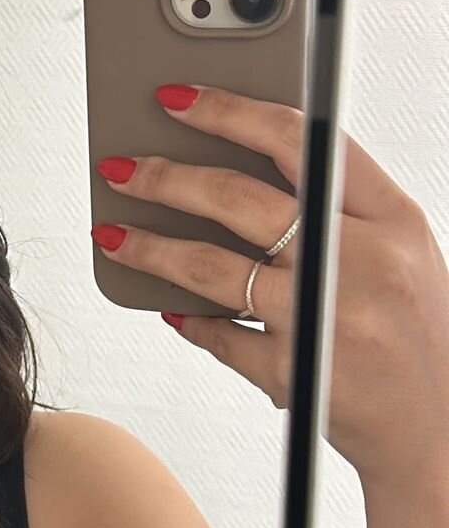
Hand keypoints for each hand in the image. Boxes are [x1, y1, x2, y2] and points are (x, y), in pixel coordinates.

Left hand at [90, 82, 448, 488]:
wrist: (440, 429)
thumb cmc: (416, 333)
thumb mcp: (401, 252)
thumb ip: (338, 208)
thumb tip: (242, 166)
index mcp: (392, 217)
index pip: (300, 140)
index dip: (230, 111)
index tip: (178, 98)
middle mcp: (361, 261)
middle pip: (239, 198)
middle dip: (166, 178)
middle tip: (121, 167)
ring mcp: (324, 318)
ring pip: (211, 268)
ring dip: (149, 248)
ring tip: (112, 235)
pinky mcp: (294, 372)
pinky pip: (220, 335)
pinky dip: (190, 321)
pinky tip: (170, 309)